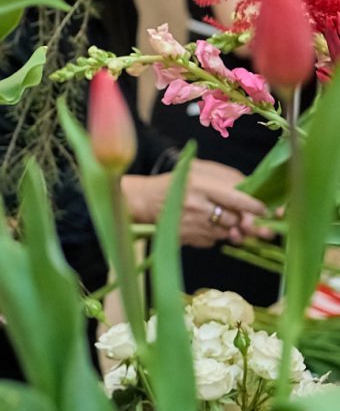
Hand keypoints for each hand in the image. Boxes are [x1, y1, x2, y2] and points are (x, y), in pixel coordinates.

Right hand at [120, 160, 272, 247]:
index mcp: (200, 184)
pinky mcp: (188, 239)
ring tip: (219, 217)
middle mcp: (196, 206)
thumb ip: (228, 178)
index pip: (238, 199)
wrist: (144, 201)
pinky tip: (203, 225)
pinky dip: (215, 234)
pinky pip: (213, 241)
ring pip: (227, 233)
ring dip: (230, 227)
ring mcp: (192, 226)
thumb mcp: (199, 170)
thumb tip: (254, 196)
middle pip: (236, 220)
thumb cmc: (176, 182)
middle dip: (245, 220)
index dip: (256, 207)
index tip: (265, 210)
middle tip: (247, 219)